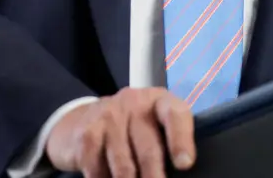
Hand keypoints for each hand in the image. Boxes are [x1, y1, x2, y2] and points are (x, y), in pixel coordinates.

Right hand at [44, 87, 195, 176]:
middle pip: (148, 148)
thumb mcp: (156, 126)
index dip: (181, 140)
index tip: (184, 164)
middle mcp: (134, 103)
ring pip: (123, 163)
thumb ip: (170, 143)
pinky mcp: (87, 132)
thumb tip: (182, 170)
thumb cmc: (136, 128)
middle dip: (154, 176)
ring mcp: (109, 116)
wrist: (90, 115)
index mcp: (160, 101)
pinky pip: (96, 167)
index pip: (174, 115)